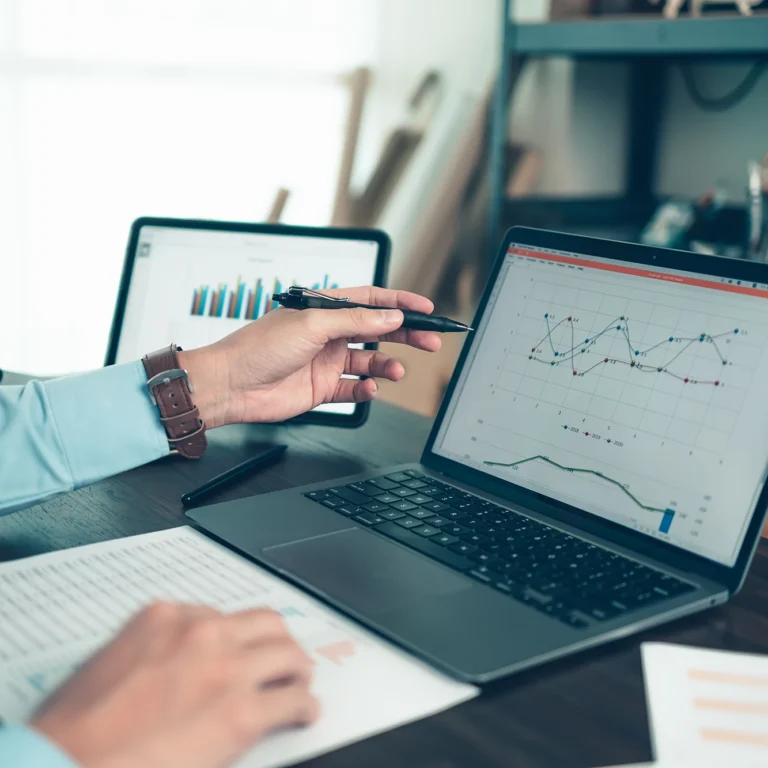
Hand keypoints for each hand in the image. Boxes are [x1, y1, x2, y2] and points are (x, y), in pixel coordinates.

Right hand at [32, 602, 317, 767]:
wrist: (65, 766)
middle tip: (281, 660)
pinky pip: (292, 702)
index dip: (234, 638)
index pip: (220, 616)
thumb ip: (152, 651)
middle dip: (275, 643)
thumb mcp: (111, 663)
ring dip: (297, 670)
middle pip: (264, 624)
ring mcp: (226, 669)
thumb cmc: (74, 729)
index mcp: (165, 617)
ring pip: (287, 654)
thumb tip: (175, 665)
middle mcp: (201, 633)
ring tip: (298, 682)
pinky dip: (304, 707)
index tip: (238, 650)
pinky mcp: (242, 712)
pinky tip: (303, 714)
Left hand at [178, 286, 440, 426]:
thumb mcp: (312, 325)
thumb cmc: (258, 348)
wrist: (231, 386)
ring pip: (370, 361)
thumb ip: (355, 321)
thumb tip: (391, 315)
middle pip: (378, 330)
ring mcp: (326, 361)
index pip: (371, 300)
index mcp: (325, 309)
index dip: (400, 302)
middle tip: (430, 341)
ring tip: (396, 371)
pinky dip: (366, 390)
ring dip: (387, 365)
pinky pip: (354, 388)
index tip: (426, 308)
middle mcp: (328, 334)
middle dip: (406, 334)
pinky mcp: (322, 388)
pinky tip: (370, 389)